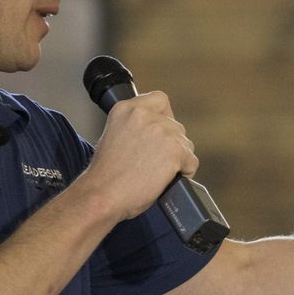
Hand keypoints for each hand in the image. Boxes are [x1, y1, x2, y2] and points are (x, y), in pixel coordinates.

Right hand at [77, 92, 197, 221]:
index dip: (165, 117)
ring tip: (157, 173)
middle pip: (175, 126)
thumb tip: (155, 135)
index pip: (160, 99)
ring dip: (178, 159)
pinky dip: (185, 172)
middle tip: (155, 162)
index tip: (161, 132)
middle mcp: (145, 115)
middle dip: (171, 144)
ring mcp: (162, 132)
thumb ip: (135, 127)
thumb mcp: (113, 136)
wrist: (102, 195)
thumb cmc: (105, 175)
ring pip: (185, 144)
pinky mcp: (175, 151)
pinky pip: (191, 161)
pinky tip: (167, 179)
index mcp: (126, 109)